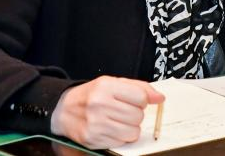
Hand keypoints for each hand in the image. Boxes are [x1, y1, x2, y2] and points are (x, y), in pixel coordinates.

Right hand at [50, 76, 164, 148]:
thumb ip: (140, 88)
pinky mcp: (94, 140)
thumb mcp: (114, 83)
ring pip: (133, 132)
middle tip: (125, 110)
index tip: (136, 100)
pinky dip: (121, 136)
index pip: (141, 97)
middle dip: (136, 114)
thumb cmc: (92, 95)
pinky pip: (122, 142)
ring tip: (119, 120)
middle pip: (138, 116)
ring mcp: (96, 124)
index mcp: (106, 86)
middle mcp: (100, 105)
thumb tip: (160, 98)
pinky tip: (111, 128)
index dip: (142, 100)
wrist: (64, 109)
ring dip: (130, 127)